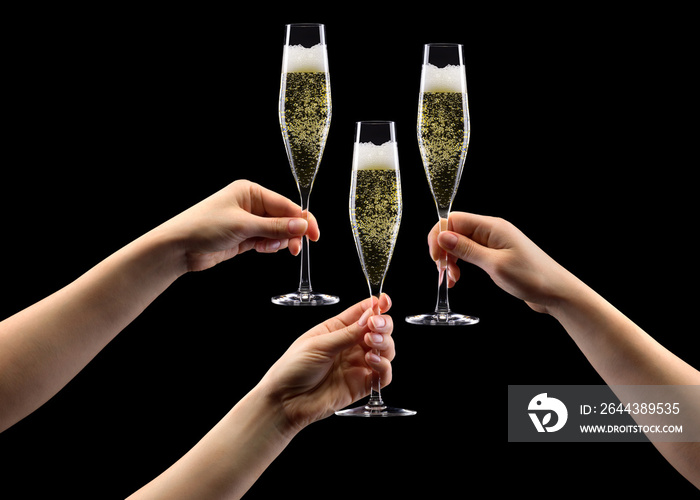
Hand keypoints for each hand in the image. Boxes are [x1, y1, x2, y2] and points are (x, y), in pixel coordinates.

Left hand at [155, 179, 319, 272]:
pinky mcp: (244, 237)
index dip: (301, 219)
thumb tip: (301, 226)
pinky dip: (269, 246)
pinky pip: (266, 240)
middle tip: (297, 247)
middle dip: (290, 233)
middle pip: (283, 218)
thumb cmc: (202, 226)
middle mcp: (251, 204)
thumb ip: (274, 227)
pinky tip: (263, 248)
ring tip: (270, 247)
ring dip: (278, 241)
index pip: (285, 204)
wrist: (179, 247)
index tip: (314, 233)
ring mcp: (248, 221)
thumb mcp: (243, 225)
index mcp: (250, 191)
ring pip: (276, 231)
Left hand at [257, 294, 394, 431]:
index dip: (377, 305)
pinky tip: (372, 360)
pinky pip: (384, 375)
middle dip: (384, 324)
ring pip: (386, 350)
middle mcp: (351, 345)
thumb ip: (347, 333)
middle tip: (375, 326)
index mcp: (337, 329)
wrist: (286, 401)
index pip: (363, 312)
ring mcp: (358, 365)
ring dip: (385, 343)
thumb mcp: (319, 344)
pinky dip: (384, 366)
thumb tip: (370, 315)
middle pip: (380, 330)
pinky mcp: (362, 385)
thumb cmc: (293, 368)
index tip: (384, 301)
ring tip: (371, 342)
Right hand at [428, 212, 574, 313]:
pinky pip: (470, 253)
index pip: (454, 220)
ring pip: (460, 244)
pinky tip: (458, 278)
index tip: (436, 257)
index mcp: (492, 226)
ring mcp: (493, 243)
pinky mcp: (495, 254)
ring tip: (452, 279)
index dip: (439, 236)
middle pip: (455, 231)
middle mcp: (492, 231)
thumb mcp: (495, 264)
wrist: (556, 292)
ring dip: (451, 260)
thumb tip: (442, 236)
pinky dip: (460, 264)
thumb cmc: (532, 277)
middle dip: (443, 250)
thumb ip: (467, 249)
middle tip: (442, 270)